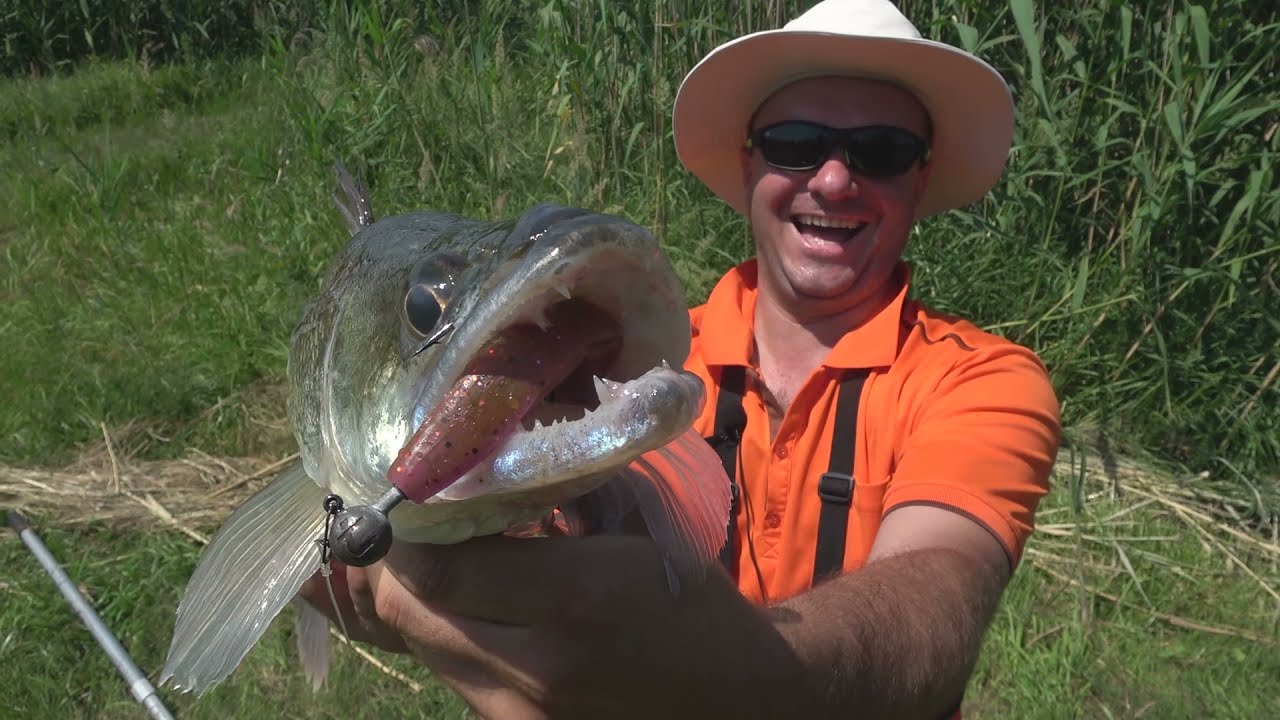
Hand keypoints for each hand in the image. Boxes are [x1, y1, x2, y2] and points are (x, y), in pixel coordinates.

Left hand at [299, 533, 802, 719]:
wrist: (738, 697)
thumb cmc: (691, 598)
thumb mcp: (636, 524)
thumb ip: (558, 490)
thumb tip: (480, 456)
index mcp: (576, 598)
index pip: (438, 569)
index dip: (403, 533)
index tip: (405, 498)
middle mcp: (537, 669)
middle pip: (411, 615)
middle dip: (395, 568)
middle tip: (405, 528)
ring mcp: (521, 719)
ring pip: (424, 652)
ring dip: (421, 604)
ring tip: (440, 563)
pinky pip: (454, 679)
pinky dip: (451, 639)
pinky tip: (476, 611)